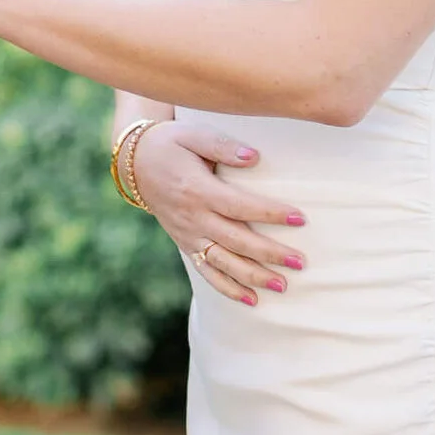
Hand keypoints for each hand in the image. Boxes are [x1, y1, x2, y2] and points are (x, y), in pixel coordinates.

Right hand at [122, 119, 306, 307]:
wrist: (134, 164)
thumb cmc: (170, 144)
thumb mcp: (192, 134)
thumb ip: (222, 145)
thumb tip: (254, 157)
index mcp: (198, 190)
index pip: (240, 206)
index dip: (270, 214)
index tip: (300, 218)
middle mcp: (193, 218)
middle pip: (236, 241)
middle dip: (270, 253)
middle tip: (300, 262)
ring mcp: (188, 235)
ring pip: (223, 262)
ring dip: (253, 276)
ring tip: (282, 285)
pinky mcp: (186, 244)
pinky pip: (206, 271)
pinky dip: (227, 288)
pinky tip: (251, 300)